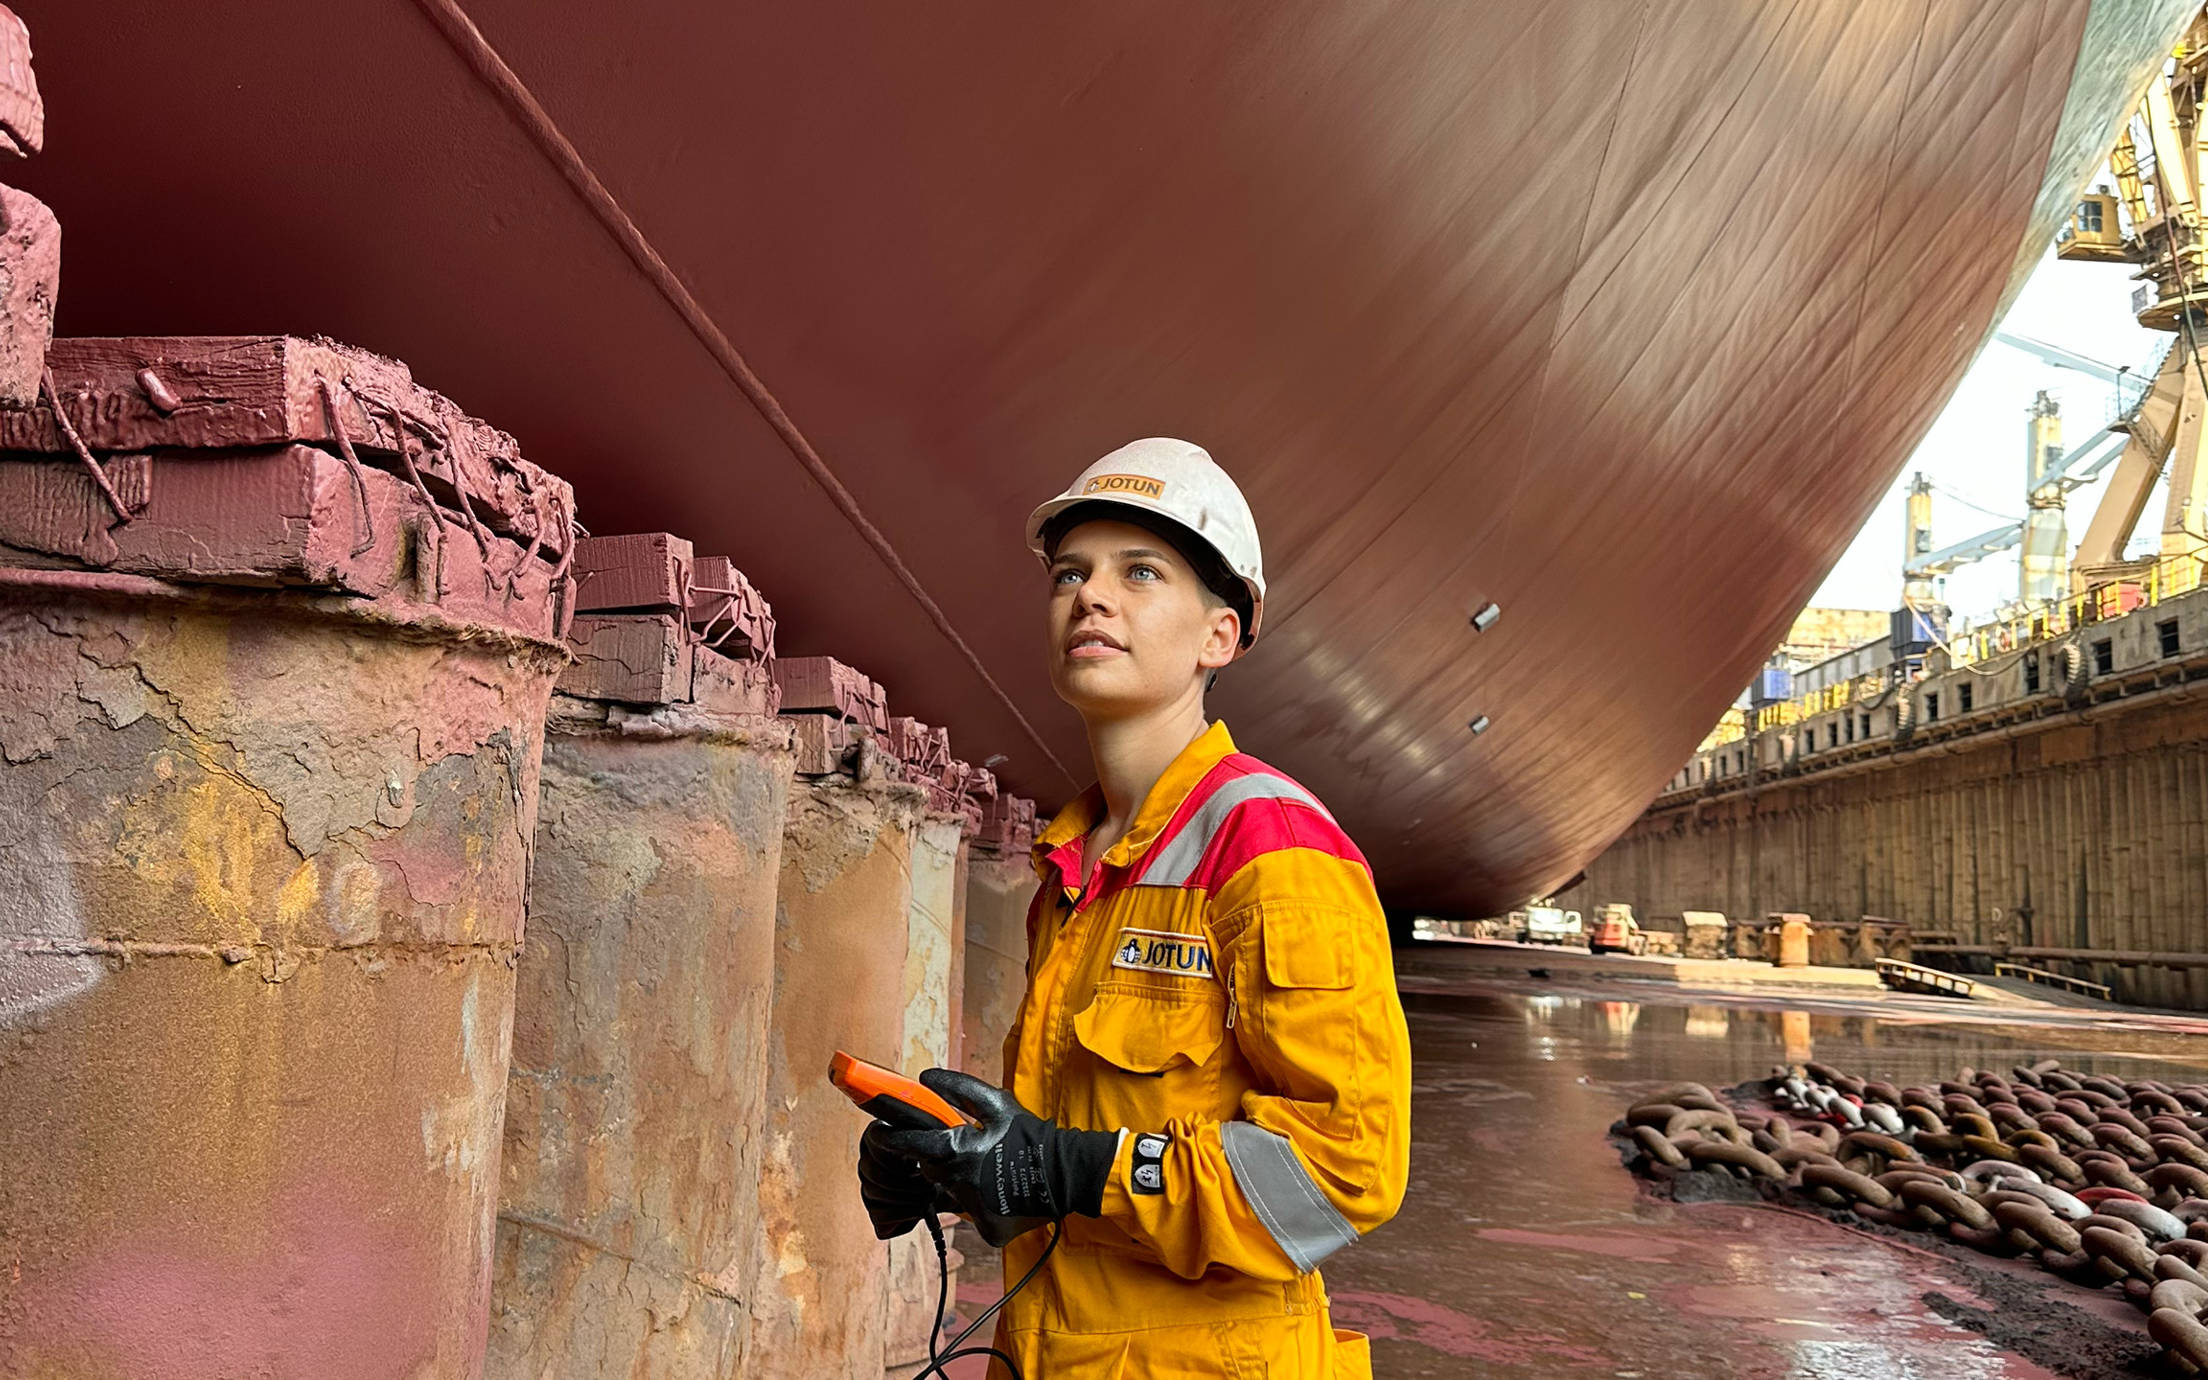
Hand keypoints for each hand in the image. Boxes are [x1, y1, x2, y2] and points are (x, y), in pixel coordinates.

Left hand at [870, 1069, 1118, 1247]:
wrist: (1066, 1174)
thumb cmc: (1029, 1134)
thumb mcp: (996, 1102)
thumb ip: (958, 1088)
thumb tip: (925, 1077)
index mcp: (956, 1150)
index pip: (910, 1145)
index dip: (893, 1138)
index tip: (880, 1133)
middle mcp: (957, 1183)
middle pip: (932, 1170)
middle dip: (940, 1159)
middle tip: (965, 1149)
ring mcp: (972, 1210)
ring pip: (954, 1192)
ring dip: (963, 1180)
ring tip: (990, 1168)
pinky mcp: (987, 1229)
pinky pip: (975, 1214)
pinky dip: (983, 1202)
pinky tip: (1002, 1190)